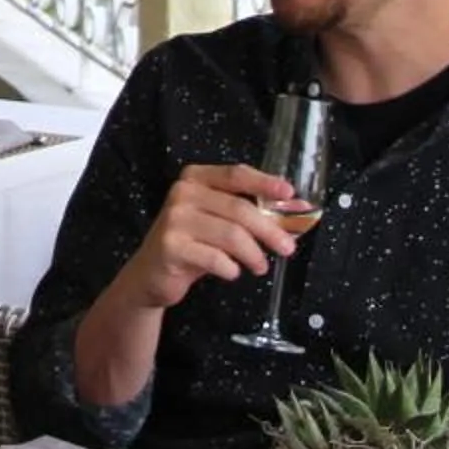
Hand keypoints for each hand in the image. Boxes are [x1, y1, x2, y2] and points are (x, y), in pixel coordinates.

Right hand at [106, 164, 304, 312]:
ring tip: (260, 266)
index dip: (265, 183)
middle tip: (288, 248)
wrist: (151, 273)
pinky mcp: (171, 247)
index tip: (289, 195)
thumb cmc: (192, 243)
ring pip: (231, 235)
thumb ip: (252, 211)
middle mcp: (182, 193)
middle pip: (239, 209)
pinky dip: (231, 269)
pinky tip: (232, 272)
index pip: (236, 175)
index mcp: (195, 178)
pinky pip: (216, 258)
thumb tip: (297, 209)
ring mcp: (174, 219)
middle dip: (269, 230)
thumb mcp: (219, 221)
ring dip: (254, 254)